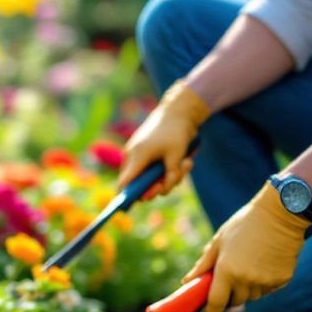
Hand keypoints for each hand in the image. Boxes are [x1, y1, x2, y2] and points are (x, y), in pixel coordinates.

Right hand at [118, 82, 209, 197]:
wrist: (179, 111)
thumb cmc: (176, 132)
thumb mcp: (177, 157)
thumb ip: (171, 176)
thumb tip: (164, 191)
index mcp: (137, 157)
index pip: (124, 184)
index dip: (129, 196)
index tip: (143, 200)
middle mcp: (133, 158)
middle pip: (139, 184)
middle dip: (159, 186)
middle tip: (173, 180)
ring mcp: (138, 155)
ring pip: (149, 178)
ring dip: (170, 176)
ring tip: (187, 163)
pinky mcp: (146, 153)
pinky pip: (153, 169)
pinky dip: (168, 169)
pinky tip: (185, 160)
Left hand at [182, 182, 311, 311]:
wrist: (281, 214)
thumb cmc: (245, 224)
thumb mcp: (219, 241)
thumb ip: (204, 264)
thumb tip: (187, 281)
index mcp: (227, 270)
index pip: (216, 302)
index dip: (211, 309)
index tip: (209, 310)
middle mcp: (246, 279)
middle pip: (235, 301)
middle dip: (229, 295)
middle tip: (228, 280)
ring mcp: (266, 281)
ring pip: (253, 296)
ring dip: (247, 289)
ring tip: (248, 265)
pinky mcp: (283, 279)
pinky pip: (268, 289)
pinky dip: (263, 283)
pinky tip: (264, 263)